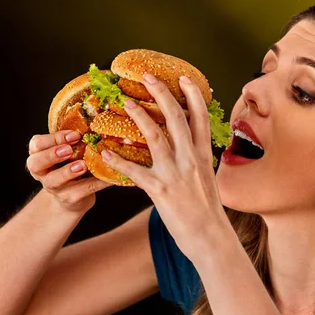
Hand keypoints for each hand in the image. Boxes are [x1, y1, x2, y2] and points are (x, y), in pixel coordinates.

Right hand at [26, 130, 110, 212]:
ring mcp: (54, 187)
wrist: (73, 197)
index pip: (37, 144)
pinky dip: (95, 183)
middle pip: (36, 163)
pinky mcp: (69, 198)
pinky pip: (81, 190)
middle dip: (52, 154)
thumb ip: (73, 139)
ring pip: (54, 180)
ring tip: (82, 165)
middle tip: (69, 149)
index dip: (53, 139)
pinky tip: (107, 177)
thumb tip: (98, 120)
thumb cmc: (70, 165)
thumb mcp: (68, 151)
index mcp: (39, 155)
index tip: (74, 135)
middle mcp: (41, 172)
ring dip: (68, 171)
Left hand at [101, 73, 231, 261]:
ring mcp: (176, 174)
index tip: (183, 78)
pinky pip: (135, 171)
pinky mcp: (161, 190)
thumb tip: (188, 150)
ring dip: (139, 116)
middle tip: (147, 77)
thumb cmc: (208, 212)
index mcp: (203, 156)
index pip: (201, 118)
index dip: (192, 95)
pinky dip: (117, 161)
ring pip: (155, 136)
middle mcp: (191, 159)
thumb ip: (196, 161)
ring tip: (126, 103)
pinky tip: (103, 151)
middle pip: (177, 117)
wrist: (211, 238)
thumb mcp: (207, 180)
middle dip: (162, 93)